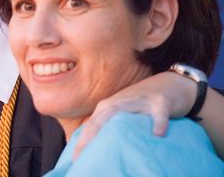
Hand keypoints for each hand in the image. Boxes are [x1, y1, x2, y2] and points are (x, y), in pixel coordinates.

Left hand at [73, 71, 196, 159]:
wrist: (168, 85)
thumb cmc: (142, 105)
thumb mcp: (123, 115)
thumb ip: (110, 128)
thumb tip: (97, 152)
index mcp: (109, 107)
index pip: (92, 125)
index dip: (82, 141)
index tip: (74, 159)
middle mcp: (120, 102)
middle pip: (101, 118)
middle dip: (89, 136)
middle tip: (82, 155)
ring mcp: (140, 100)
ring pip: (123, 112)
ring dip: (115, 128)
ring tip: (107, 146)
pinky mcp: (160, 102)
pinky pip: (159, 113)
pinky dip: (159, 123)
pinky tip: (158, 134)